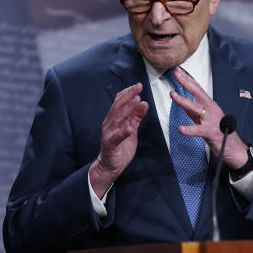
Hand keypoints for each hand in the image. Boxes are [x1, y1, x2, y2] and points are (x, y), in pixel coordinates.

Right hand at [89, 83, 148, 197]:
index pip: (120, 102)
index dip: (128, 93)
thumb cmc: (120, 147)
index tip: (138, 86)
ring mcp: (109, 133)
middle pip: (118, 106)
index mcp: (114, 119)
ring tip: (136, 101)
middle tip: (138, 87)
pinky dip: (122, 132)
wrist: (110, 166)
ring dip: (127, 109)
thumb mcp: (131, 129)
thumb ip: (136, 116)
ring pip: (118, 118)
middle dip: (128, 96)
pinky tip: (128, 128)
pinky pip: (116, 137)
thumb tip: (143, 102)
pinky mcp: (110, 144)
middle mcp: (110, 123)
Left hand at [170, 67, 249, 168]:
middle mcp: (211, 110)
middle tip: (176, 74)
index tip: (179, 71)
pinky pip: (198, 130)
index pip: (198, 89)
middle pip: (197, 93)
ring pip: (196, 108)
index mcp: (210, 105)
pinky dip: (189, 129)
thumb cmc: (221, 133)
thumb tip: (184, 103)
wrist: (234, 148)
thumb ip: (194, 112)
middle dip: (186, 82)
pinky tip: (181, 129)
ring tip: (173, 95)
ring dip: (184, 101)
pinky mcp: (210, 132)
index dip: (188, 79)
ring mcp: (210, 120)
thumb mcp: (205, 119)